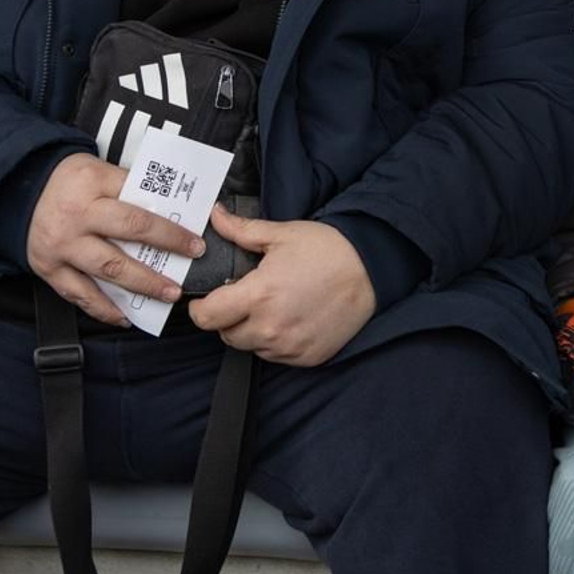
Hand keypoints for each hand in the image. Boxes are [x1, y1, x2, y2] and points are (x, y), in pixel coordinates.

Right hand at [28, 152, 206, 326]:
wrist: (16, 192)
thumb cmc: (68, 182)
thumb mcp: (98, 170)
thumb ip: (130, 189)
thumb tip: (172, 211)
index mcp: (93, 183)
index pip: (140, 200)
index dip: (171, 221)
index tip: (196, 236)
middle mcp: (77, 215)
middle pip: (131, 230)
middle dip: (167, 245)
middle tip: (193, 258)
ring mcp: (61, 245)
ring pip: (109, 268)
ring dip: (143, 284)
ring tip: (169, 294)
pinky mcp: (48, 268)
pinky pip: (79, 294)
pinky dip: (103, 309)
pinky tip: (126, 316)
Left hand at [188, 205, 375, 365]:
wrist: (373, 269)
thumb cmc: (329, 249)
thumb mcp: (283, 234)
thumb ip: (242, 230)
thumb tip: (215, 216)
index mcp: (259, 295)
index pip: (207, 317)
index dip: (200, 309)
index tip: (206, 301)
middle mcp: (271, 327)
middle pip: (227, 335)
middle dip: (229, 318)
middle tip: (247, 298)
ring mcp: (290, 346)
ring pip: (252, 347)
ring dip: (253, 331)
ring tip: (274, 308)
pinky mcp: (308, 357)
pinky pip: (277, 356)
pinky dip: (277, 342)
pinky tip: (292, 319)